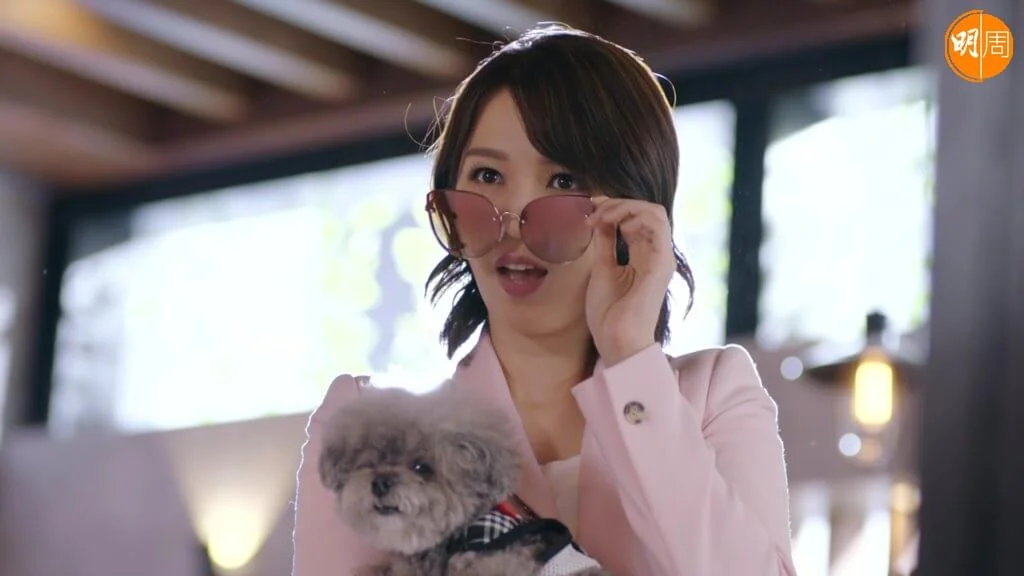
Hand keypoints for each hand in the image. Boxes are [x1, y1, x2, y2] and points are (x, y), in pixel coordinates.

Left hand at [584, 196, 674, 366]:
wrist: (616, 342)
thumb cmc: (610, 314)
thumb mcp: (602, 269)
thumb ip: (605, 244)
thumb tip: (601, 220)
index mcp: (643, 256)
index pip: (636, 218)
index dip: (613, 207)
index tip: (589, 209)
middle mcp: (656, 254)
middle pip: (646, 211)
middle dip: (617, 203)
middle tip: (593, 210)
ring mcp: (661, 258)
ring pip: (654, 212)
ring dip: (625, 206)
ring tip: (601, 216)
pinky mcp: (662, 263)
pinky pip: (657, 224)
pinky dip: (634, 215)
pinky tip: (615, 224)